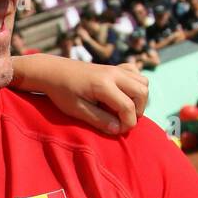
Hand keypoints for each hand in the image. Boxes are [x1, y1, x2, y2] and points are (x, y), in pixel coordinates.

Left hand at [15, 53, 148, 133]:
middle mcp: (113, 74)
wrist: (53, 71)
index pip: (128, 107)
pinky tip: (123, 94)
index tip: (116, 131)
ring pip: (143, 82)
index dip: (127, 124)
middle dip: (137, 111)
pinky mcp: (115, 66)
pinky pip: (136, 73)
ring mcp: (115, 68)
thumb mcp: (77, 110)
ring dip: (138, 99)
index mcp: (103, 85)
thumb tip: (118, 129)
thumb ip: (99, 120)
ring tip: (123, 110)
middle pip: (142, 92)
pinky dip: (136, 84)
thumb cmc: (62, 92)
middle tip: (122, 120)